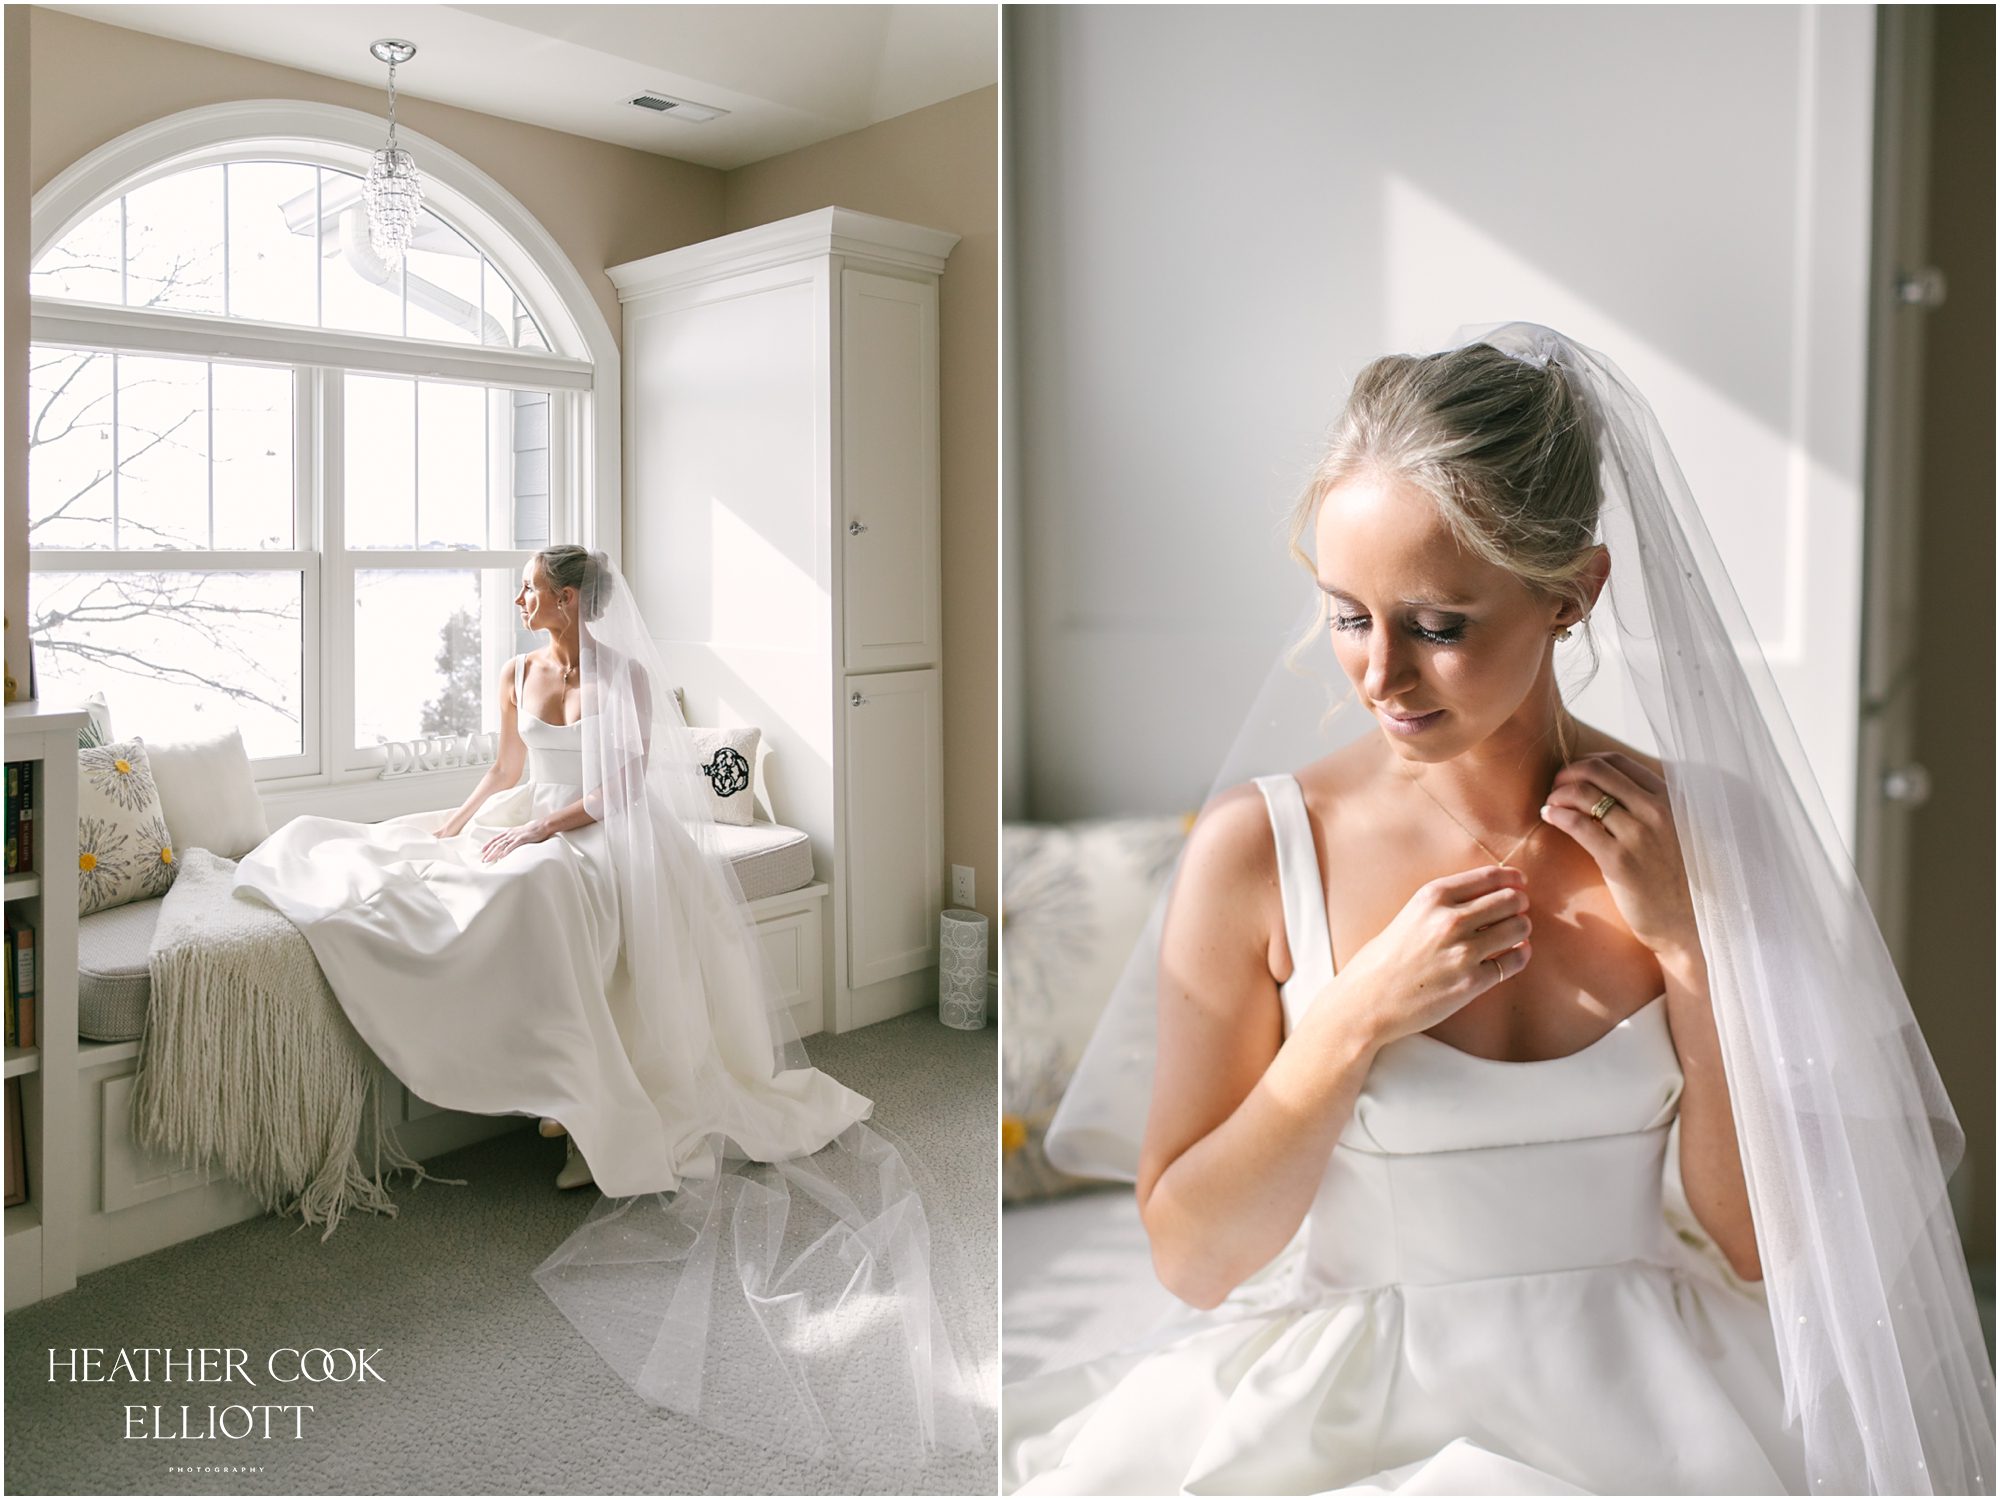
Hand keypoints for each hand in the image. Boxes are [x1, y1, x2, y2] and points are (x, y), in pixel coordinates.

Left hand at [481, 820, 550, 863]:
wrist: (542, 825)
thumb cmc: (533, 830)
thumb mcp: (520, 833)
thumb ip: (514, 838)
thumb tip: (510, 844)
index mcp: (509, 832)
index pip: (495, 839)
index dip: (488, 845)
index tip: (482, 851)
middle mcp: (510, 834)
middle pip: (496, 844)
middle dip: (488, 852)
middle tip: (483, 860)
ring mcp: (515, 836)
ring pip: (501, 846)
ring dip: (493, 854)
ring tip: (488, 860)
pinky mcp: (521, 839)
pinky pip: (511, 846)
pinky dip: (505, 852)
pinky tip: (501, 857)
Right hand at [1337, 865, 1531, 1048]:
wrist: (1367, 1000)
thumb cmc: (1385, 959)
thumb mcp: (1411, 915)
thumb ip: (1447, 903)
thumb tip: (1491, 895)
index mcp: (1433, 897)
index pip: (1490, 877)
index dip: (1512, 879)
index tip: (1519, 883)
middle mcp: (1449, 920)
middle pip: (1510, 899)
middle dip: (1519, 904)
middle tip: (1518, 911)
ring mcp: (1462, 952)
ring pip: (1519, 928)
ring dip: (1522, 929)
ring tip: (1515, 934)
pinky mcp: (1471, 982)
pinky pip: (1514, 961)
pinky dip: (1520, 955)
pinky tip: (1514, 954)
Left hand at [1541, 751, 1696, 960]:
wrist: (1689, 924)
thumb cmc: (1677, 878)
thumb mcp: (1674, 831)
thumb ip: (1649, 807)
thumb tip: (1606, 788)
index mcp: (1670, 799)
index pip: (1617, 762)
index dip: (1586, 763)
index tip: (1573, 776)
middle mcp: (1656, 810)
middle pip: (1596, 770)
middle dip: (1567, 773)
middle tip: (1555, 787)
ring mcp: (1638, 834)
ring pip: (1583, 793)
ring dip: (1557, 793)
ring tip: (1550, 805)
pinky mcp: (1619, 860)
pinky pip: (1577, 824)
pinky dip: (1556, 814)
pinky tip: (1548, 816)